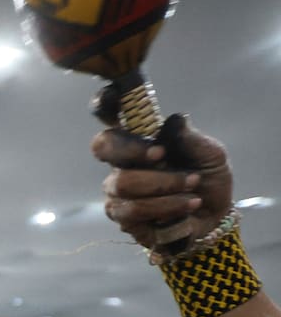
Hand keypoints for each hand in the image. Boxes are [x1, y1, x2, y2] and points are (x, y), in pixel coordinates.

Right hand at [91, 92, 231, 249]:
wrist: (213, 219)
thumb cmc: (207, 181)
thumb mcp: (210, 155)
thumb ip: (191, 138)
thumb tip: (173, 121)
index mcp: (139, 139)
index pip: (110, 116)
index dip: (106, 103)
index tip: (114, 96)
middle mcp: (121, 161)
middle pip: (102, 145)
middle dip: (132, 150)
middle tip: (162, 155)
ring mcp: (117, 189)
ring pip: (123, 183)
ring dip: (164, 184)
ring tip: (192, 186)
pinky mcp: (121, 217)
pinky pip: (133, 210)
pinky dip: (166, 206)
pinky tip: (186, 205)